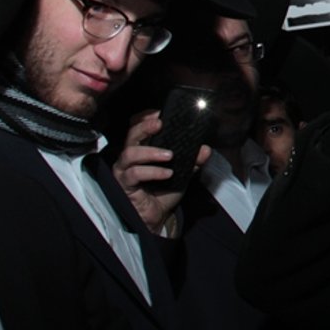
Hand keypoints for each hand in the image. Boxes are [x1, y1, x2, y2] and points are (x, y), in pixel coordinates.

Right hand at [112, 110, 211, 234]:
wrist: (158, 217)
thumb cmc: (164, 191)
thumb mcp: (183, 173)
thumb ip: (194, 161)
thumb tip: (205, 149)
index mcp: (142, 148)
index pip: (136, 126)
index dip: (145, 117)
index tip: (160, 112)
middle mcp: (130, 156)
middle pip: (131, 134)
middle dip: (145, 126)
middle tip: (160, 124)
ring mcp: (124, 170)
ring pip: (130, 153)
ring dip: (150, 151)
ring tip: (169, 155)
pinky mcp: (124, 184)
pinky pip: (134, 174)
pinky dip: (152, 172)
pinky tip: (167, 174)